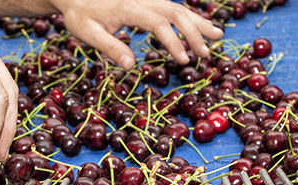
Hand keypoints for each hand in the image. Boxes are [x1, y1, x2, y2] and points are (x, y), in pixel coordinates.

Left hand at [50, 0, 223, 68]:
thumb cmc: (79, 17)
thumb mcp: (88, 33)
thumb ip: (110, 47)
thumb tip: (131, 66)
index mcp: (128, 8)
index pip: (158, 23)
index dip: (173, 41)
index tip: (183, 60)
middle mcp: (141, 0)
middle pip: (174, 12)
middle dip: (193, 32)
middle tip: (206, 53)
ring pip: (176, 7)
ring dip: (197, 22)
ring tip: (217, 36)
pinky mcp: (146, 2)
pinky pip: (171, 7)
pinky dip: (188, 18)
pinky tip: (200, 27)